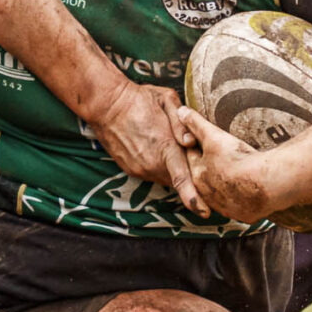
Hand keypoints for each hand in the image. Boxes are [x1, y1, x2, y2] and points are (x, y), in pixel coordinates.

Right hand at [82, 80, 204, 214]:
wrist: (106, 104)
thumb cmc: (139, 98)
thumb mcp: (167, 99)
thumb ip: (183, 122)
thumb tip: (191, 142)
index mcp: (165, 147)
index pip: (182, 180)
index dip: (194, 199)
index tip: (205, 212)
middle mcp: (152, 163)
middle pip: (177, 179)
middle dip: (187, 173)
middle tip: (188, 154)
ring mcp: (139, 169)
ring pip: (164, 177)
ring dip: (170, 169)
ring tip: (166, 146)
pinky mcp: (130, 169)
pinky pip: (151, 174)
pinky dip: (157, 166)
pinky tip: (153, 148)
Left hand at [173, 106, 279, 223]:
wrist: (265, 183)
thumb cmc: (236, 158)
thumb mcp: (213, 136)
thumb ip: (196, 123)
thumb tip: (180, 111)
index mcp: (198, 176)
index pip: (193, 158)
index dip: (199, 147)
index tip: (205, 141)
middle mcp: (209, 195)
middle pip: (207, 179)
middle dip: (212, 170)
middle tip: (221, 160)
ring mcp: (227, 207)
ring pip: (224, 194)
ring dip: (227, 186)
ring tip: (236, 176)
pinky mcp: (244, 214)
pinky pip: (242, 206)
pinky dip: (245, 199)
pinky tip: (252, 191)